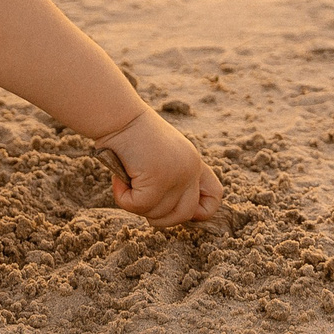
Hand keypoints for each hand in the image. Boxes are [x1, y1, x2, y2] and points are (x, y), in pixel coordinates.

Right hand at [97, 109, 221, 228]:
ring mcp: (178, 175)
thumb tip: (162, 213)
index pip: (214, 196)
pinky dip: (123, 198)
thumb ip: (169, 180)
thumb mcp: (159, 157)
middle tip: (139, 201)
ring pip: (158, 214)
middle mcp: (191, 169)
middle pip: (184, 214)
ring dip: (135, 203)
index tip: (174, 208)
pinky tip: (119, 178)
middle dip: (160, 218)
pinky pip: (138, 207)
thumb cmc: (130, 135)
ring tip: (126, 178)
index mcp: (193, 162)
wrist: (118, 116)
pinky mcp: (159, 180)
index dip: (199, 212)